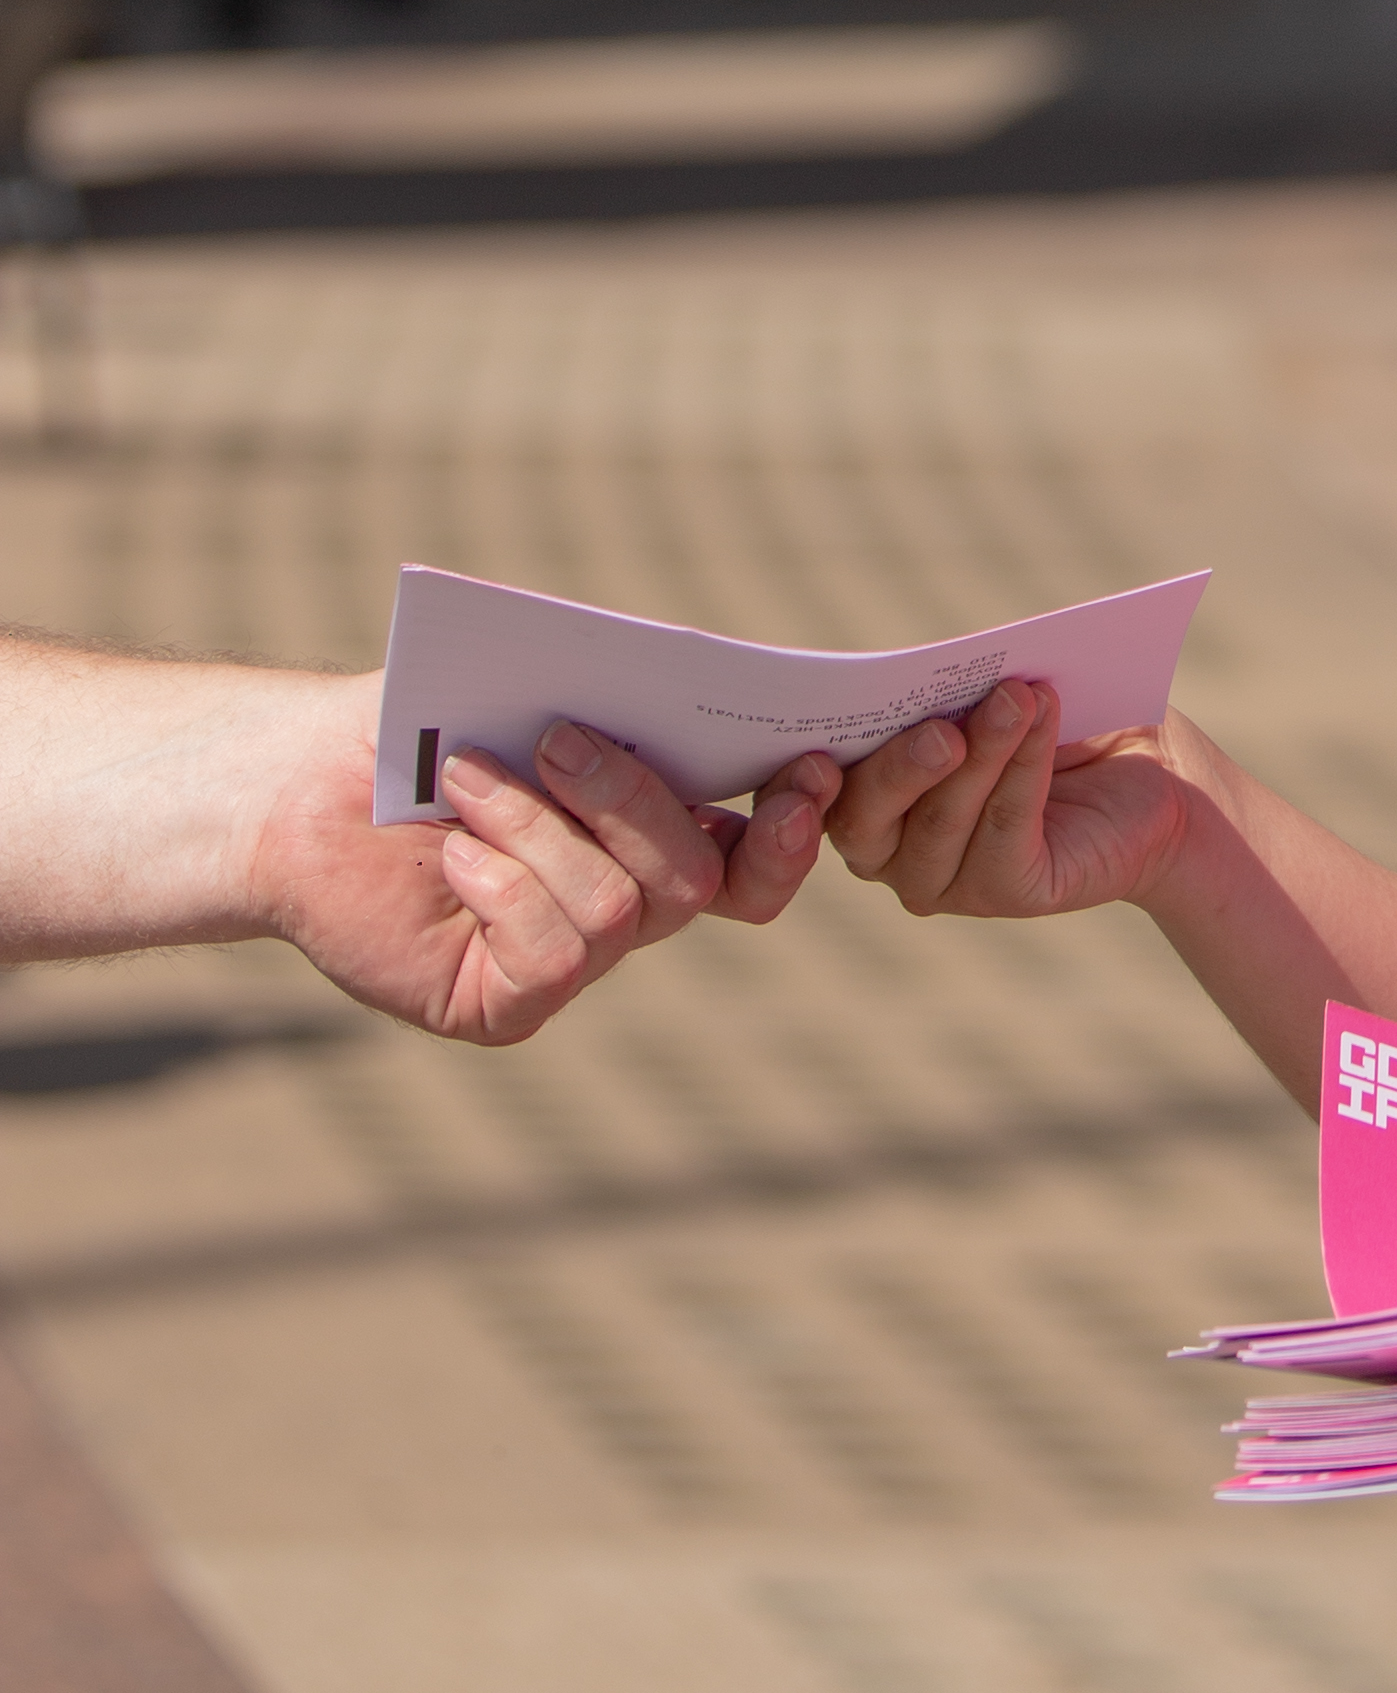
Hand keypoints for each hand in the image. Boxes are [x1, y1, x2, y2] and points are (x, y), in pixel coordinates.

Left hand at [254, 701, 837, 1051]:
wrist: (293, 788)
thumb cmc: (414, 728)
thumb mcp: (524, 689)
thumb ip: (610, 694)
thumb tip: (689, 687)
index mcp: (649, 831)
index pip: (757, 852)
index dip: (793, 824)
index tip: (807, 766)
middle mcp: (623, 904)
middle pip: (698, 876)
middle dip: (636, 801)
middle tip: (561, 738)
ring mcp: (568, 960)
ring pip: (619, 907)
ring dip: (538, 826)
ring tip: (465, 778)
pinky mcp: (507, 1005)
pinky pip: (552, 954)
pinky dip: (500, 883)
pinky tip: (451, 854)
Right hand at [824, 674, 1197, 920]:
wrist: (1153, 771)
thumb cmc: (1055, 720)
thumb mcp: (988, 689)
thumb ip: (946, 685)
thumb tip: (920, 665)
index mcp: (866, 798)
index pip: (810, 794)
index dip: (796, 778)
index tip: (815, 743)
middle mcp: (890, 851)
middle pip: (863, 819)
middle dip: (898, 766)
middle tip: (941, 723)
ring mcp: (947, 881)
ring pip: (940, 821)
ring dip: (981, 752)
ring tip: (1018, 695)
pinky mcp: (1009, 892)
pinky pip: (1004, 830)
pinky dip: (1023, 767)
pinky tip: (1043, 717)